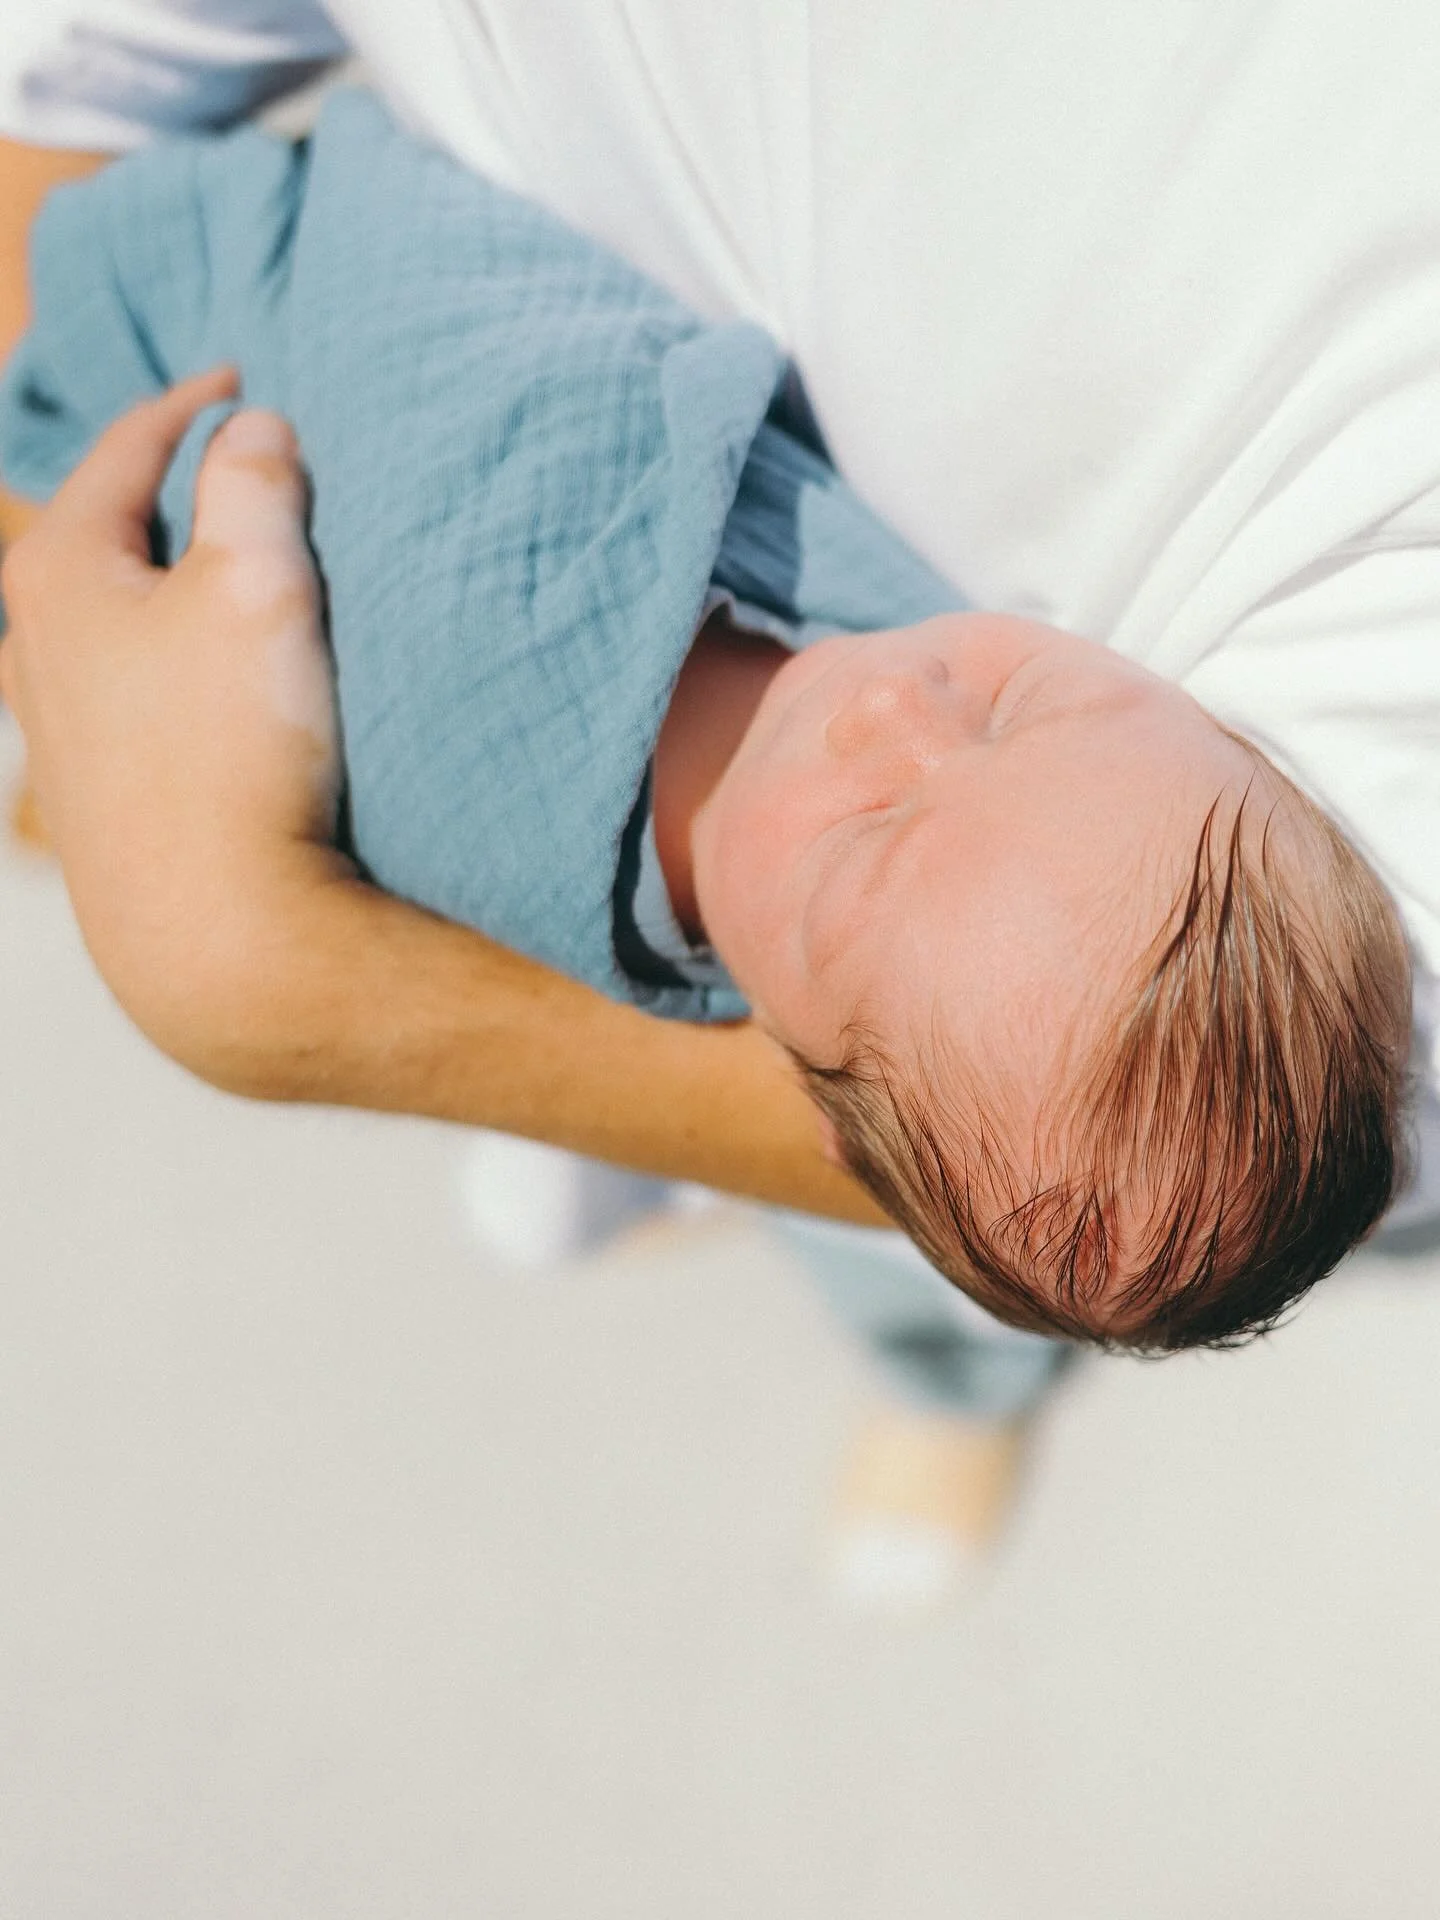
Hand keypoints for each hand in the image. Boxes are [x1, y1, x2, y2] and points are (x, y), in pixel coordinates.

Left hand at [0, 369, 351, 1058]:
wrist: (217, 936)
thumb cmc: (234, 752)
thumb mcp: (258, 583)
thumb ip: (254, 484)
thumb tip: (253, 430)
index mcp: (59, 574)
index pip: (123, 452)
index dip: (189, 406)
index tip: (242, 381)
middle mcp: (33, 649)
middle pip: (111, 538)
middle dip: (178, 501)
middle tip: (248, 474)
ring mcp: (58, 733)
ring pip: (121, 626)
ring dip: (178, 594)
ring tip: (246, 585)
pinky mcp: (99, 801)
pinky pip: (139, 697)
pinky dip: (182, 667)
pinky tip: (232, 695)